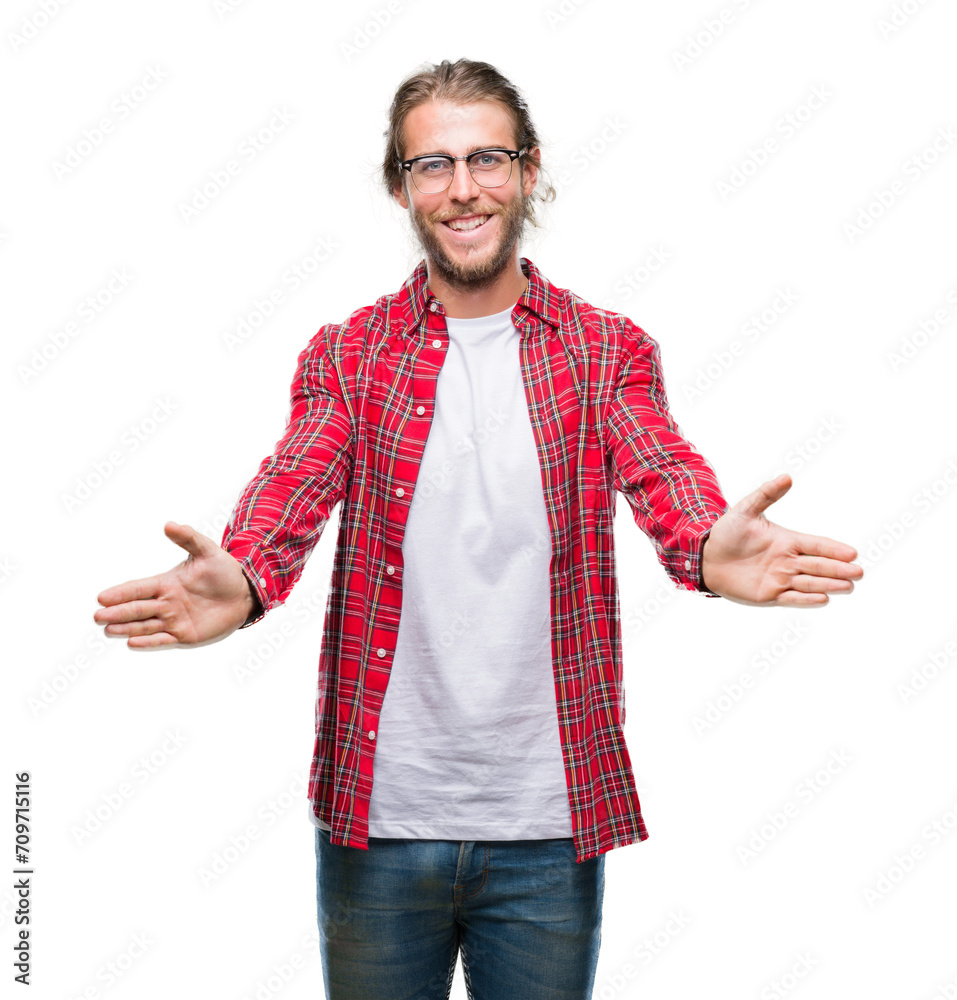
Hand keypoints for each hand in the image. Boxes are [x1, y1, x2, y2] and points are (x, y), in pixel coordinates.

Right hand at [93, 522, 257, 648]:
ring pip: (145, 625)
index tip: (101, 597)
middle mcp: (166, 603)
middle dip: (117, 612)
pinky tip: (132, 643)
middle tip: (97, 616)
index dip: (121, 593)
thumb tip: (169, 524)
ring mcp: (174, 621)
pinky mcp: (185, 636)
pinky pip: (163, 641)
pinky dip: (148, 642)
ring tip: (107, 630)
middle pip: (137, 609)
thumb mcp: (208, 551)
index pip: (138, 589)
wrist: (244, 594)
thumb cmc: (224, 572)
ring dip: (126, 628)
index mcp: (166, 583)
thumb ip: (188, 538)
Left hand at [701, 473, 862, 606]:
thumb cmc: (726, 533)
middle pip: (818, 565)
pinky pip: (792, 599)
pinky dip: (807, 600)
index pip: (816, 545)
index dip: (833, 549)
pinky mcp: (769, 596)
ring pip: (810, 583)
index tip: (852, 553)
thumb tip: (787, 477)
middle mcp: (788, 561)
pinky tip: (823, 599)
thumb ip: (766, 494)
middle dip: (838, 569)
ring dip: (829, 585)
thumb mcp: (745, 511)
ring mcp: (780, 579)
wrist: (706, 557)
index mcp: (787, 541)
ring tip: (849, 586)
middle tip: (858, 572)